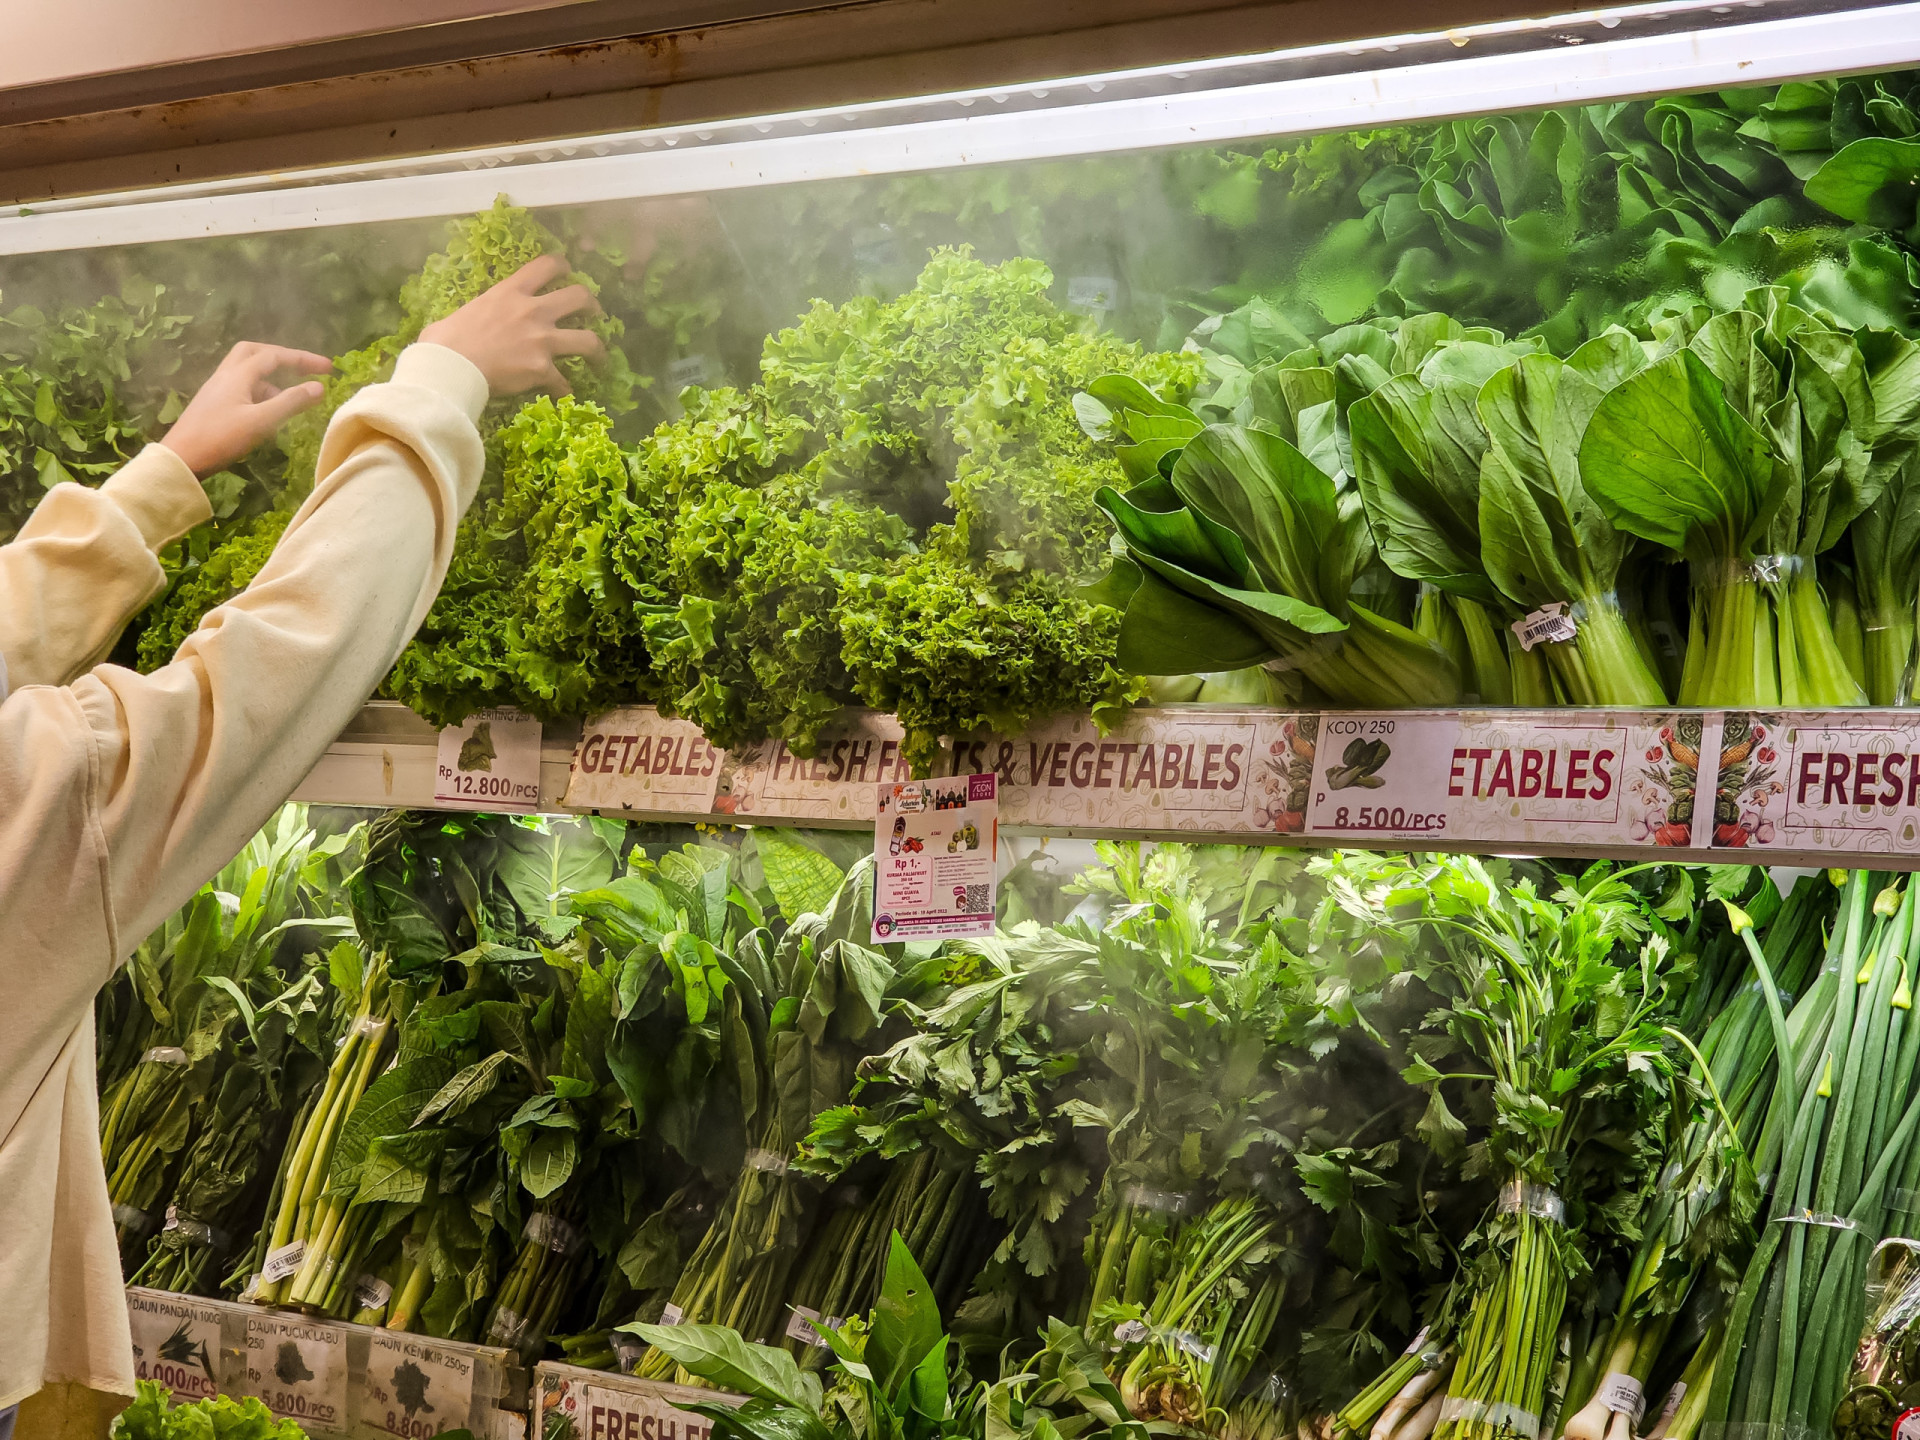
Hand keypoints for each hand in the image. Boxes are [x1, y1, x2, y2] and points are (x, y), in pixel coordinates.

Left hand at [163, 342, 331, 477]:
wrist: (181, 458)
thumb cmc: (221, 439)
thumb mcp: (261, 422)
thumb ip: (291, 402)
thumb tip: (319, 387)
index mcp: (238, 375)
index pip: (274, 356)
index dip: (302, 359)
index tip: (328, 368)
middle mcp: (226, 375)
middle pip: (254, 352)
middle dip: (281, 357)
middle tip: (302, 369)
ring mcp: (217, 388)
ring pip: (247, 371)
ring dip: (272, 378)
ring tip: (291, 399)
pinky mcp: (213, 403)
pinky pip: (241, 387)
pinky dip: (260, 392)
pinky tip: (268, 412)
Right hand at [419, 254, 605, 397]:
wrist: (450, 367)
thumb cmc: (445, 340)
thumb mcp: (467, 310)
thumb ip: (484, 309)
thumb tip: (476, 318)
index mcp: (511, 291)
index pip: (548, 265)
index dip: (564, 266)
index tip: (569, 273)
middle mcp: (533, 311)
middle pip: (579, 297)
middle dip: (592, 304)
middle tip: (593, 314)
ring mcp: (542, 340)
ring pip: (588, 340)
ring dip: (597, 349)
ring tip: (599, 356)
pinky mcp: (542, 369)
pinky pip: (564, 383)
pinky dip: (565, 390)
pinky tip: (564, 395)